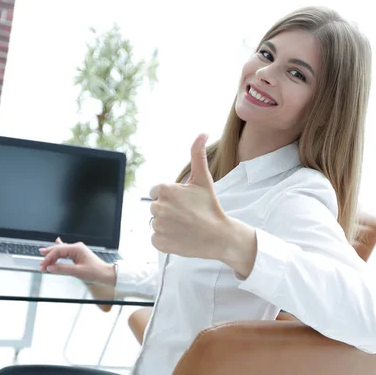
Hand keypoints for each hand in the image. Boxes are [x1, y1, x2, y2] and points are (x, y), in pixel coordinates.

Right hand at [39, 238, 115, 285]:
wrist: (105, 274)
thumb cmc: (95, 272)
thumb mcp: (77, 272)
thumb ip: (62, 269)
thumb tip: (50, 268)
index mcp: (77, 249)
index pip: (58, 251)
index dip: (48, 258)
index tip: (43, 266)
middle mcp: (77, 247)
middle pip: (58, 249)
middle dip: (49, 256)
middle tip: (41, 264)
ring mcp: (78, 250)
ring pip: (62, 250)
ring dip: (53, 255)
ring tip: (43, 255)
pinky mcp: (79, 254)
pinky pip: (66, 251)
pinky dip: (60, 250)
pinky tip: (57, 242)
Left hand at [149, 134, 255, 270]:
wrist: (219, 236)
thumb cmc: (210, 207)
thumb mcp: (203, 179)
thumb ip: (197, 154)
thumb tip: (203, 132)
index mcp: (165, 190)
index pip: (156, 192)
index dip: (170, 197)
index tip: (184, 203)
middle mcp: (158, 207)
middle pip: (155, 207)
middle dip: (168, 210)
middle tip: (187, 215)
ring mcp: (158, 226)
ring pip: (156, 223)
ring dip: (167, 225)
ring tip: (185, 226)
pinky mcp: (159, 242)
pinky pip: (156, 238)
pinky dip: (166, 239)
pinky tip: (181, 236)